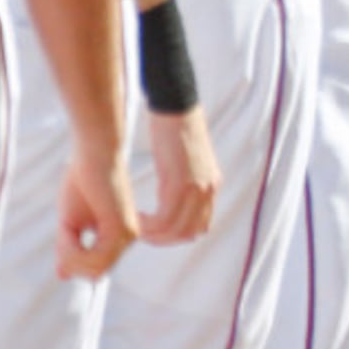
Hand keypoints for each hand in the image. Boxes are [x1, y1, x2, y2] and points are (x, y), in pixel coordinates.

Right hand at [56, 148, 138, 280]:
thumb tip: (62, 276)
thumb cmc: (82, 181)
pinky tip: (67, 230)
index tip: (63, 240)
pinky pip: (94, 258)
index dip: (74, 262)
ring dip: (70, 254)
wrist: (93, 154)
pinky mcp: (120, 228)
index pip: (97, 269)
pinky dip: (74, 249)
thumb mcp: (71, 222)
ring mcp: (127, 234)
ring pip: (94, 269)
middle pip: (95, 273)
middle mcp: (129, 238)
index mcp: (120, 237)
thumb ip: (69, 249)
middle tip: (62, 234)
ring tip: (64, 230)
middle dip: (71, 260)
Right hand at [140, 106, 219, 243]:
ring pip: (176, 229)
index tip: (155, 232)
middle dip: (164, 240)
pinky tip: (137, 217)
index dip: (176, 235)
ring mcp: (198, 188)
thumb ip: (183, 179)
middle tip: (143, 234)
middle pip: (189, 233)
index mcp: (210, 186)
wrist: (177, 108)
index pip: (199, 227)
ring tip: (137, 228)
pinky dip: (150, 224)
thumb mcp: (185, 160)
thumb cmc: (175, 130)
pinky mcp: (182, 182)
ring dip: (155, 235)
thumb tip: (172, 193)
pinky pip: (166, 217)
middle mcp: (208, 190)